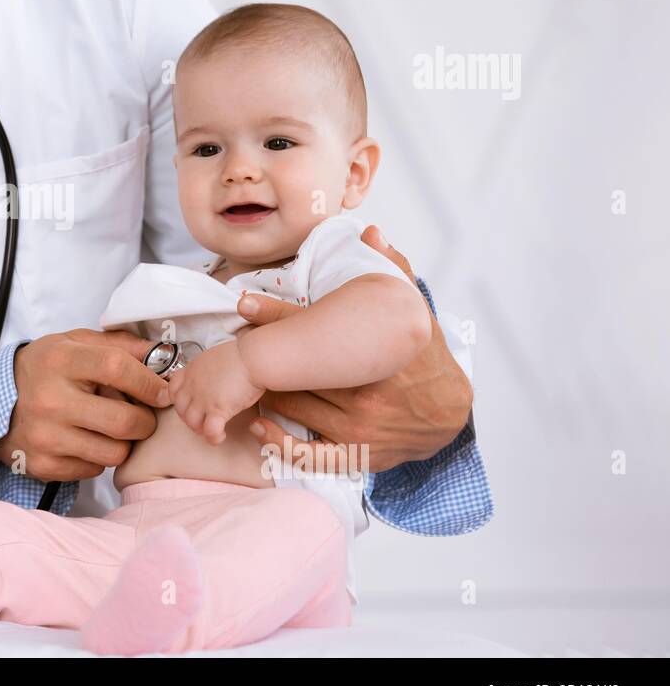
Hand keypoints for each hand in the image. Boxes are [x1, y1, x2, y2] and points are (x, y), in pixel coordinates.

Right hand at [3, 329, 168, 482]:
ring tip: (109, 428)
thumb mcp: (75, 343)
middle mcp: (50, 400)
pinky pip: (94, 469)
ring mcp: (46, 436)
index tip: (162, 391)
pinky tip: (86, 440)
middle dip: (145, 421)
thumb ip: (120, 345)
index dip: (149, 382)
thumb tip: (167, 355)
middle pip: (124, 421)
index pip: (118, 368)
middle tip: (141, 415)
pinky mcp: (43, 465)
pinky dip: (98, 456)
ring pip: (115, 453)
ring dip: (123, 442)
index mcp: (60, 360)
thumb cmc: (45, 369)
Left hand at [167, 339, 263, 444]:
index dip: (178, 400)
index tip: (186, 405)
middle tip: (201, 420)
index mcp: (193, 370)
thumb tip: (214, 376)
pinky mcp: (217, 409)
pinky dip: (214, 437)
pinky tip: (220, 436)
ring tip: (211, 429)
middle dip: (189, 417)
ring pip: (191, 422)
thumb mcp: (216, 357)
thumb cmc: (242, 355)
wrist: (253, 357)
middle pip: (180, 408)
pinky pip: (209, 430)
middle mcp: (194, 384)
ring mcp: (203, 398)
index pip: (173, 388)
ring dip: (200, 429)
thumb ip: (209, 369)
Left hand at [235, 226, 472, 472]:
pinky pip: (309, 453)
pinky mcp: (358, 454)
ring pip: (295, 406)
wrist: (450, 412)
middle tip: (234, 343)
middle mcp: (367, 391)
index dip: (275, 314)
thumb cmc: (424, 356)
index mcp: (380, 352)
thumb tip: (371, 232)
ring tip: (243, 377)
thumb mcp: (415, 310)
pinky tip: (261, 424)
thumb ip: (392, 270)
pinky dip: (280, 440)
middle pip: (298, 370)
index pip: (316, 328)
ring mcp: (361, 427)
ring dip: (266, 391)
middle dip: (263, 356)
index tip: (244, 303)